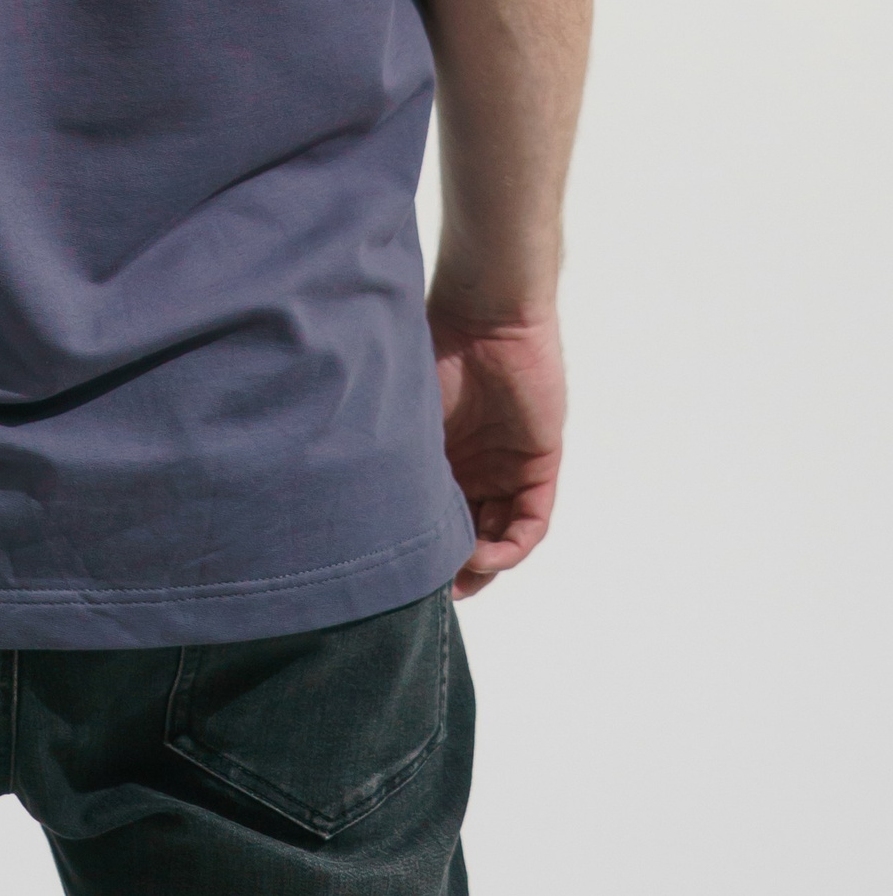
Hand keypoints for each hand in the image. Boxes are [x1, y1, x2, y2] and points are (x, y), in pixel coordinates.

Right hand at [427, 299, 565, 598]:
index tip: (401, 574)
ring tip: (460, 578)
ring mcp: (508, 466)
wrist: (486, 318)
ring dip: (483, 562)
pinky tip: (488, 555)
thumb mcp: (411, 419)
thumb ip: (402, 463)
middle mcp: (475, 465)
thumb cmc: (436, 354)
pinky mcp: (539, 465)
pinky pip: (531, 520)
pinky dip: (512, 545)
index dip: (424, 546)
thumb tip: (368, 518)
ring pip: (499, 533)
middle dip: (453, 566)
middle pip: (468, 531)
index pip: (434, 512)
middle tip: (434, 589)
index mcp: (441, 453)